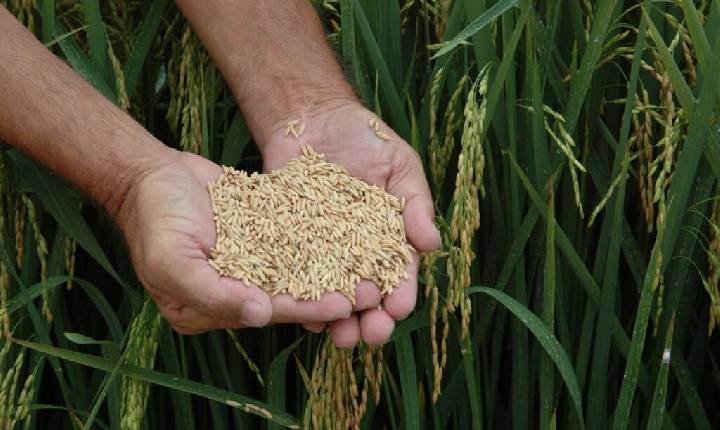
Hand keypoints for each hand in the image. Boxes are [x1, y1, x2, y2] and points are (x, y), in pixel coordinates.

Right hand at [115, 149, 352, 333]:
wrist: (150, 174)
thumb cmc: (153, 219)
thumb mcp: (172, 262)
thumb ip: (214, 293)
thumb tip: (258, 315)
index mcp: (211, 310)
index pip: (266, 312)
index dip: (305, 309)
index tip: (343, 304)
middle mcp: (234, 291)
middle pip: (289, 295)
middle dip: (330, 293)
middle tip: (372, 291)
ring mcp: (248, 262)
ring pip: (298, 269)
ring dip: (334, 269)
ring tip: (371, 266)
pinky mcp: (259, 235)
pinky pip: (293, 240)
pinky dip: (320, 240)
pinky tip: (351, 234)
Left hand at [260, 101, 441, 346]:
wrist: (311, 117)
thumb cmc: (364, 137)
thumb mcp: (400, 164)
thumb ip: (415, 203)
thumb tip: (433, 244)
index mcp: (388, 237)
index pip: (399, 273)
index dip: (402, 293)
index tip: (400, 308)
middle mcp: (357, 252)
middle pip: (367, 294)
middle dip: (372, 319)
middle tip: (373, 336)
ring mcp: (322, 250)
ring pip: (332, 294)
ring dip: (337, 320)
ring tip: (340, 337)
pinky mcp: (289, 243)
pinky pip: (295, 276)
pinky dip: (300, 298)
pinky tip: (304, 316)